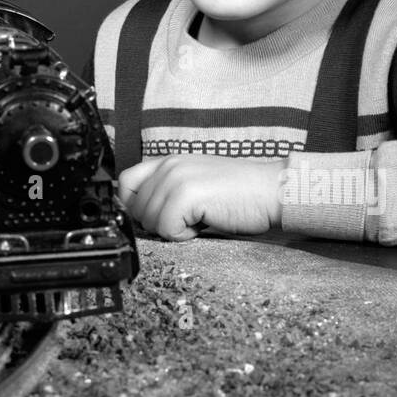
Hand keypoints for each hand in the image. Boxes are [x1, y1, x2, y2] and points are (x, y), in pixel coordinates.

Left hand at [116, 154, 285, 240]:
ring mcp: (175, 178)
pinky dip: (185, 235)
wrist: (272, 191)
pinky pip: (166, 229)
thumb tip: (141, 215)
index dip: (136, 206)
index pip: (125, 183)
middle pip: (135, 208)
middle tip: (189, 218)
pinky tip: (205, 223)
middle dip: (159, 222)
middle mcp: (168, 165)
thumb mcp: (195, 184)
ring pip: (149, 221)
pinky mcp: (186, 194)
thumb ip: (166, 191)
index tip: (159, 216)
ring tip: (200, 217)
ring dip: (174, 229)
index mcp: (168, 161)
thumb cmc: (239, 193)